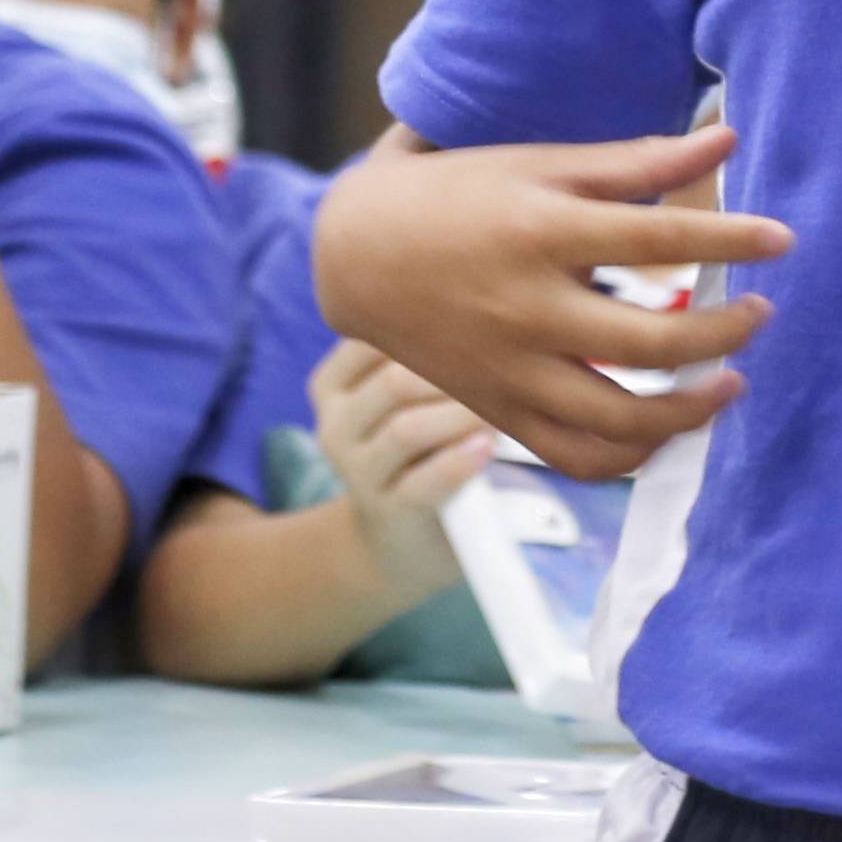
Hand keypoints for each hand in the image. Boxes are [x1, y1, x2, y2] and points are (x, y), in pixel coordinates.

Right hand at [306, 338, 493, 603]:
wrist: (402, 538)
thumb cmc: (422, 446)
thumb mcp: (408, 396)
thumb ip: (427, 355)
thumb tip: (489, 304)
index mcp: (333, 384)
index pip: (376, 335)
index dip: (437, 326)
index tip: (485, 322)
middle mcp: (335, 425)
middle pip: (396, 382)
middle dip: (458, 372)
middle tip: (508, 368)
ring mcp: (357, 472)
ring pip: (406, 429)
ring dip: (462, 415)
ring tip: (504, 410)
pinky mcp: (388, 512)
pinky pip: (423, 483)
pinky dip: (459, 461)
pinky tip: (485, 447)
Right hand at [311, 125, 790, 482]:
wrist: (356, 254)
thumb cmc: (461, 194)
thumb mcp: (542, 163)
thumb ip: (637, 160)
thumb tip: (727, 139)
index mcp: (542, 233)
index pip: (661, 240)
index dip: (732, 239)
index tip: (782, 240)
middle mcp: (528, 309)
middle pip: (653, 344)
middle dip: (726, 332)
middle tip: (760, 310)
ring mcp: (511, 371)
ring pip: (620, 419)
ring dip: (693, 409)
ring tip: (731, 379)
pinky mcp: (498, 411)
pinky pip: (575, 457)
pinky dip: (632, 456)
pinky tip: (669, 430)